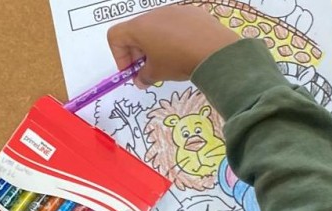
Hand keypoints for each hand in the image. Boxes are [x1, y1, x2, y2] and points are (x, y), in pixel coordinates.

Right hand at [107, 5, 238, 88]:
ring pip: (156, 27)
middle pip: (135, 31)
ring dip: (155, 44)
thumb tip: (141, 80)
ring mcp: (174, 10)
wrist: (216, 51)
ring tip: (169, 60)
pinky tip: (185, 50)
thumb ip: (143, 77)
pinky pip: (175, 24)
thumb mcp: (157, 74)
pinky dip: (174, 37)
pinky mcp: (192, 12)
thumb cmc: (178, 61)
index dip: (119, 56)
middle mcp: (154, 14)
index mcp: (139, 27)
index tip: (132, 71)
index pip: (115, 36)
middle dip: (137, 52)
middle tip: (148, 69)